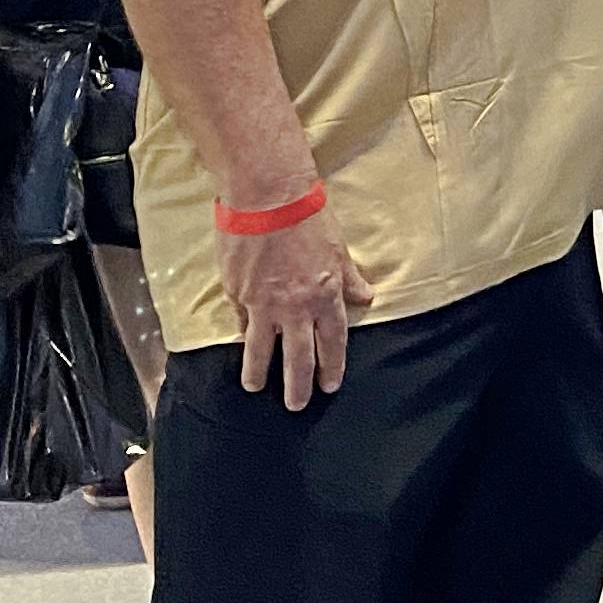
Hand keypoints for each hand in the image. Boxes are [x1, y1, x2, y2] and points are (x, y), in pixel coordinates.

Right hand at [221, 204, 374, 409]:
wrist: (266, 197)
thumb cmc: (308, 217)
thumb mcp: (339, 249)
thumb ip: (349, 278)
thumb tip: (366, 296)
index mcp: (325, 297)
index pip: (331, 343)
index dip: (330, 367)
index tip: (329, 386)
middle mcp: (294, 307)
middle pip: (296, 357)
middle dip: (297, 385)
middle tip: (296, 405)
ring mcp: (262, 303)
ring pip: (259, 349)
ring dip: (258, 372)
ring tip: (255, 387)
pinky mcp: (236, 292)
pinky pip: (240, 320)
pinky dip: (242, 332)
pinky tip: (242, 343)